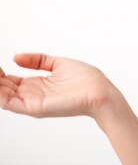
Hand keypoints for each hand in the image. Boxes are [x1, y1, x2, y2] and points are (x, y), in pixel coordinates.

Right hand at [0, 54, 115, 118]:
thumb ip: (38, 60)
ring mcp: (32, 102)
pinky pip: (9, 103)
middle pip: (2, 88)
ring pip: (2, 95)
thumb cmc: (86, 80)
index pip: (8, 81)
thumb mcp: (58, 64)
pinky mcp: (35, 107)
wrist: (100, 91)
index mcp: (36, 85)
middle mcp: (31, 95)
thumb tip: (16, 57)